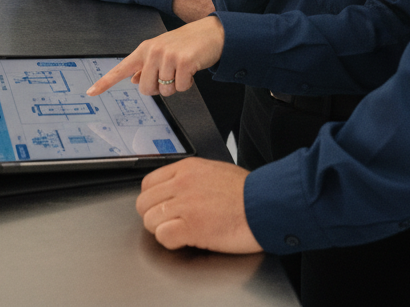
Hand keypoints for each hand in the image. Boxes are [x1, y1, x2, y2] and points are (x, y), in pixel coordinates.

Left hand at [85, 16, 225, 96]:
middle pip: (146, 89)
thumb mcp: (163, 50)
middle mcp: (154, 51)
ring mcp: (168, 56)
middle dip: (160, 88)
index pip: (121, 68)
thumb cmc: (187, 42)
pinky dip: (187, 83)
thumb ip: (146, 65)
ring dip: (175, 85)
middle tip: (170, 74)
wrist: (213, 32)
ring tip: (182, 69)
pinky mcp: (184, 62)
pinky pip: (181, 87)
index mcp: (146, 49)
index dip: (105, 82)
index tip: (91, 91)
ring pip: (164, 90)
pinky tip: (191, 69)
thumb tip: (134, 79)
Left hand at [136, 158, 262, 253]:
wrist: (264, 204)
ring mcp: (185, 204)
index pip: (148, 184)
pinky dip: (171, 242)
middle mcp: (182, 183)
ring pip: (150, 221)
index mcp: (187, 168)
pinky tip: (186, 238)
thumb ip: (192, 178)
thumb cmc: (247, 191)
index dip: (154, 199)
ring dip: (162, 230)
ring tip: (181, 230)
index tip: (162, 207)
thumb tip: (177, 189)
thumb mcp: (215, 171)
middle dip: (154, 216)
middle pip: (144, 204)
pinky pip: (163, 237)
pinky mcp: (191, 227)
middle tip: (171, 222)